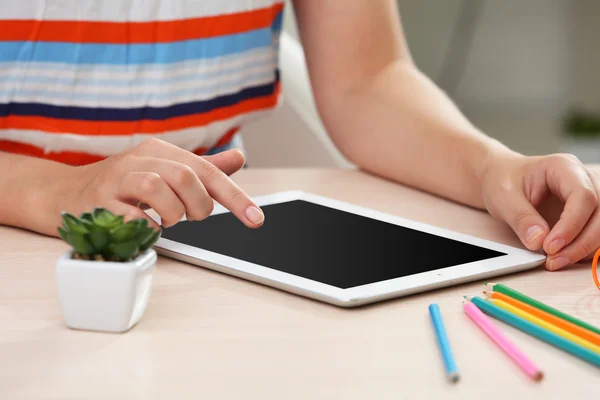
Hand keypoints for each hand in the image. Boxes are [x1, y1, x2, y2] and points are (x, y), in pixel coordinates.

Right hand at [53, 138, 263, 231]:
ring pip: (159, 189)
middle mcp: (139, 158)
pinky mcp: (98, 201)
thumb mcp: (165, 171)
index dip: (235, 196)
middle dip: (199, 206)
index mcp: (160, 150)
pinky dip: (148, 226)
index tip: (256, 219)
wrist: (64, 194)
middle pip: (186, 177)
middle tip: (191, 217)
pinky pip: (132, 215)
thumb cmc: (122, 186)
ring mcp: (116, 178)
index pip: (207, 170)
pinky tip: (147, 227)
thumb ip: (202, 169)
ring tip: (167, 220)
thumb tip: (239, 158)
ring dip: (173, 214)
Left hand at [481, 152, 598, 270]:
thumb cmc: (503, 180)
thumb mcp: (503, 197)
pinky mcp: (587, 214)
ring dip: (585, 249)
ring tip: (556, 261)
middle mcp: (583, 179)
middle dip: (581, 242)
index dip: (571, 225)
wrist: (502, 179)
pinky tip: (564, 257)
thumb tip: (538, 240)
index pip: (583, 196)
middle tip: (554, 260)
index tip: (551, 246)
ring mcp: (589, 197)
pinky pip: (596, 234)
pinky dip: (584, 250)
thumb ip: (521, 217)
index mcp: (563, 168)